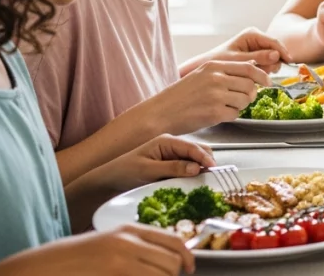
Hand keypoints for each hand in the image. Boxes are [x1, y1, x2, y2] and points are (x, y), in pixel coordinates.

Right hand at [0, 225, 194, 275]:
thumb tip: (166, 260)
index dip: (187, 257)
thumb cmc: (74, 259)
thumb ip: (135, 247)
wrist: (43, 267)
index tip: (189, 268)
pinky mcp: (114, 272)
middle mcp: (128, 242)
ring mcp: (120, 260)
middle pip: (171, 262)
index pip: (173, 240)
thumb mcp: (108, 244)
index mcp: (128, 230)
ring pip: (162, 275)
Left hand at [92, 134, 215, 192]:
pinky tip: (195, 182)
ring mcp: (173, 155)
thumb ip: (173, 168)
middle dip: (207, 162)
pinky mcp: (172, 166)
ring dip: (201, 169)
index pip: (192, 147)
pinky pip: (188, 168)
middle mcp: (172, 146)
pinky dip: (194, 174)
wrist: (109, 180)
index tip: (214, 168)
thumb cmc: (124, 172)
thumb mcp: (148, 170)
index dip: (205, 157)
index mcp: (167, 141)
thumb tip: (197, 168)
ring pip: (196, 160)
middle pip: (198, 151)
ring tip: (205, 181)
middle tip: (213, 177)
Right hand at [153, 60, 269, 134]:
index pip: (248, 67)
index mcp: (213, 65)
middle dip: (250, 94)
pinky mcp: (214, 112)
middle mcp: (216, 78)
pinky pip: (235, 114)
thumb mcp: (201, 75)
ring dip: (239, 106)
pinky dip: (230, 116)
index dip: (262, 75)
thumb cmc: (181, 96)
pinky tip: (216, 115)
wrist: (160, 113)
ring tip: (224, 107)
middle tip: (241, 100)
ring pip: (244, 100)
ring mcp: (216, 95)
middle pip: (250, 85)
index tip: (268, 82)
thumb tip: (251, 77)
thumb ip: (224, 72)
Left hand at [205, 27, 289, 72]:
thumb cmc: (220, 61)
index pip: (274, 42)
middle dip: (273, 61)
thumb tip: (276, 56)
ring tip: (256, 72)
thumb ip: (257, 58)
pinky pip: (267, 60)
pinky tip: (256, 72)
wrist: (209, 66)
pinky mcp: (256, 53)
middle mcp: (256, 37)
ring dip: (268, 66)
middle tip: (265, 71)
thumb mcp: (238, 60)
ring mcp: (256, 45)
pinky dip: (264, 67)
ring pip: (272, 56)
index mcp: (252, 34)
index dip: (283, 52)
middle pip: (275, 49)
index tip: (289, 63)